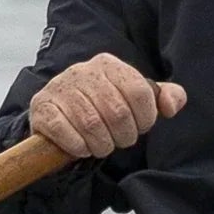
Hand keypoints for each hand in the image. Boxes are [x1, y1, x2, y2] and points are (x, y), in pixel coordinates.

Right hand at [28, 53, 186, 160]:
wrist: (59, 113)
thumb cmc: (103, 106)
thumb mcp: (136, 99)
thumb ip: (164, 97)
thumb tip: (171, 104)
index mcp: (109, 65)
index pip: (139, 92)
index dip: (145, 119)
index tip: (140, 128)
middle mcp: (82, 71)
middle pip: (117, 111)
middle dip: (123, 136)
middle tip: (120, 141)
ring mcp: (60, 88)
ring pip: (90, 123)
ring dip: (101, 144)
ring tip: (101, 147)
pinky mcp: (41, 106)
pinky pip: (62, 129)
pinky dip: (77, 145)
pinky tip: (82, 148)